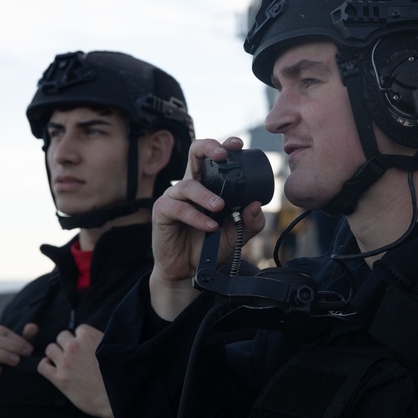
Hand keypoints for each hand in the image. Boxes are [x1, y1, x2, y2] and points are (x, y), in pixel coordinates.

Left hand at [38, 324, 112, 417]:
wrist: (116, 396)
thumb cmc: (117, 373)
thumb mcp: (113, 348)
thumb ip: (100, 339)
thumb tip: (94, 338)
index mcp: (88, 336)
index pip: (78, 329)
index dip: (81, 339)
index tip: (85, 347)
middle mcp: (74, 347)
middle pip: (61, 336)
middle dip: (67, 344)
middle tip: (74, 355)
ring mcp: (65, 362)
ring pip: (50, 349)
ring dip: (56, 353)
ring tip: (64, 361)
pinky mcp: (59, 379)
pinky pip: (42, 366)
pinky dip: (46, 365)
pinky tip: (53, 369)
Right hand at [149, 136, 265, 319]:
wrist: (190, 272)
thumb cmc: (211, 247)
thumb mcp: (237, 234)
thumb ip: (250, 221)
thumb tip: (255, 205)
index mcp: (209, 184)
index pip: (214, 158)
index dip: (224, 146)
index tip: (238, 145)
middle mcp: (191, 186)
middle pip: (194, 154)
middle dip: (208, 147)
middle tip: (223, 155)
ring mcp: (175, 197)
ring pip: (188, 185)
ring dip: (206, 195)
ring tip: (220, 207)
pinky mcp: (162, 212)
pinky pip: (178, 208)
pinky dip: (196, 216)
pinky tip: (209, 226)